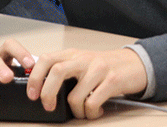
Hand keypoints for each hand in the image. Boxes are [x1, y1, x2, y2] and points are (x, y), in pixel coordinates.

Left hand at [25, 48, 146, 119]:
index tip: (31, 94)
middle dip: (48, 93)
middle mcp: (84, 59)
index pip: (46, 59)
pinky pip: (93, 103)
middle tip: (48, 106)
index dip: (35, 77)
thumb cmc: (104, 67)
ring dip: (75, 111)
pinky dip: (91, 113)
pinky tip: (95, 110)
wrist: (134, 64)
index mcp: (72, 54)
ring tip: (82, 112)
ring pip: (75, 95)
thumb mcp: (81, 63)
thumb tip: (40, 88)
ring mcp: (98, 69)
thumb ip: (63, 71)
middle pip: (57, 72)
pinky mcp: (112, 81)